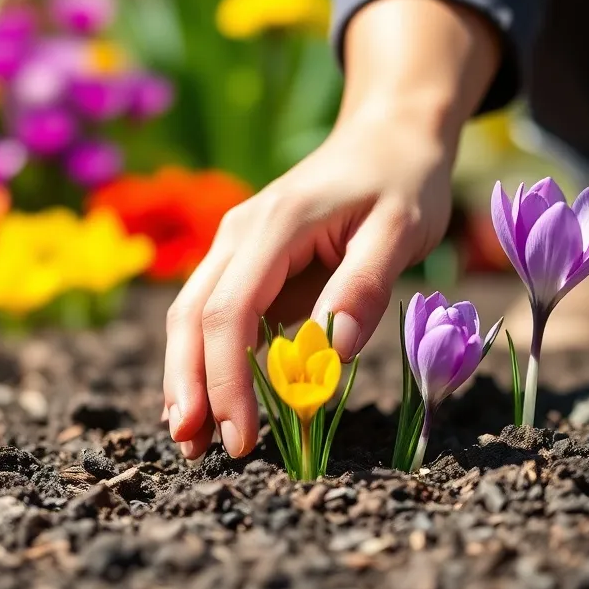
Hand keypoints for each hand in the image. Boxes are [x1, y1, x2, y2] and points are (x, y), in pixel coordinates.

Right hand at [162, 0, 500, 459]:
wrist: (385, 137)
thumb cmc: (401, 181)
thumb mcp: (403, 228)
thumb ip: (364, 285)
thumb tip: (332, 356)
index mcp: (274, 225)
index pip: (230, 313)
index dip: (228, 380)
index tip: (241, 437)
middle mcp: (238, 235)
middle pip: (192, 316)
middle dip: (189, 386)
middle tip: (195, 451)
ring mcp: (235, 247)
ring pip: (191, 316)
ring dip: (185, 378)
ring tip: (190, 439)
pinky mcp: (244, 263)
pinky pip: (213, 315)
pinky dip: (205, 360)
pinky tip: (208, 400)